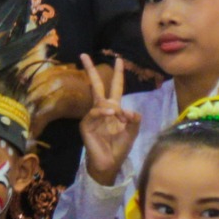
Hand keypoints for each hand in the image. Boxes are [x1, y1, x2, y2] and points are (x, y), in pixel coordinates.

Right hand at [77, 56, 138, 186]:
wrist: (109, 163)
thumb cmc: (120, 147)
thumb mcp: (133, 131)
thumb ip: (134, 119)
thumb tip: (127, 110)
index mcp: (113, 108)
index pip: (115, 87)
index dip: (117, 74)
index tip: (118, 60)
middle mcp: (101, 109)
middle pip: (96, 85)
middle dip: (91, 70)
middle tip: (83, 55)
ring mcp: (92, 116)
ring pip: (99, 101)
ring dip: (110, 106)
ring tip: (118, 114)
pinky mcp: (86, 125)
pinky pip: (94, 113)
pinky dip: (103, 112)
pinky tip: (111, 114)